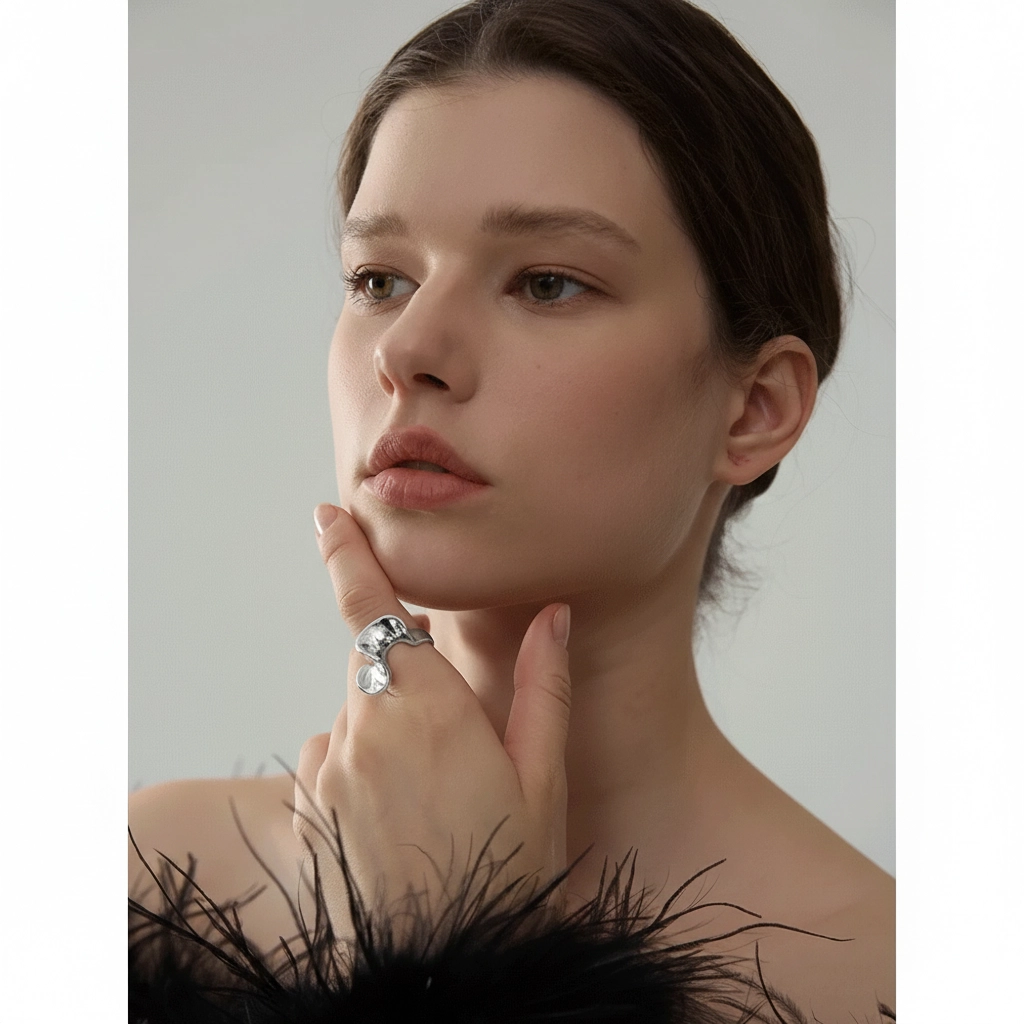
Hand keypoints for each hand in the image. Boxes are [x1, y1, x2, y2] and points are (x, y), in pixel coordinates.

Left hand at [293, 503, 572, 945]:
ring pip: (355, 717)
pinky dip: (357, 771)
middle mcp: (364, 728)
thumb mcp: (542, 780)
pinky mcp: (307, 810)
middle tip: (459, 747)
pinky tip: (396, 821)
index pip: (373, 608)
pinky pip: (330, 762)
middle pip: (377, 668)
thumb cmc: (503, 872)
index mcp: (428, 708)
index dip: (347, 554)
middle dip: (411, 681)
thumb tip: (555, 612)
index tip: (330, 514)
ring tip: (433, 800)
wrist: (442, 969)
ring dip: (387, 732)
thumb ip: (543, 686)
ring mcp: (328, 772)